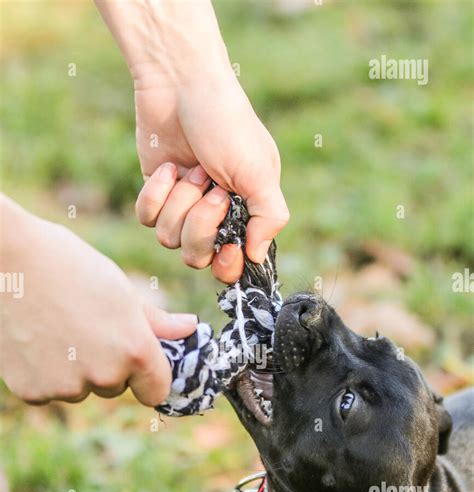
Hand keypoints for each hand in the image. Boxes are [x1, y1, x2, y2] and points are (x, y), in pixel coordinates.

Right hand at [0, 197, 196, 405]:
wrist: (8, 258)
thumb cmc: (70, 265)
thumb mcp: (121, 290)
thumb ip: (157, 321)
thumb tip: (190, 328)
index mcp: (135, 351)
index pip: (157, 390)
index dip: (149, 377)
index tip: (138, 363)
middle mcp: (104, 376)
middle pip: (115, 387)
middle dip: (107, 365)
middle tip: (85, 326)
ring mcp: (66, 387)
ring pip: (80, 389)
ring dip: (74, 370)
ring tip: (56, 327)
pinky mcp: (32, 392)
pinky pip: (48, 390)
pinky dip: (43, 373)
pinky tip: (34, 339)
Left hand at [96, 0, 288, 283]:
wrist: (181, 84)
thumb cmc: (227, 124)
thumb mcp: (259, 171)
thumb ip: (269, 217)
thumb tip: (256, 257)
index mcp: (246, 213)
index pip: (234, 264)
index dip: (228, 265)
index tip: (228, 248)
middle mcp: (215, 216)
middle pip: (198, 257)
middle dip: (201, 225)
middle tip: (212, 190)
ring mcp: (183, 206)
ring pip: (169, 239)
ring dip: (181, 202)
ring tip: (193, 169)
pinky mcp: (156, 194)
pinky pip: (147, 218)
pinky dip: (156, 193)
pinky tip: (169, 167)